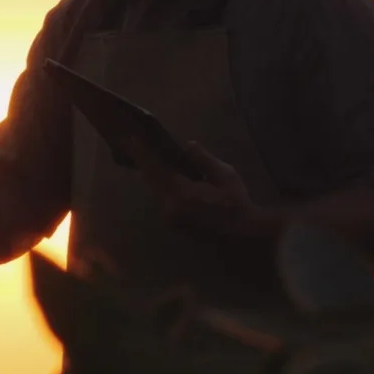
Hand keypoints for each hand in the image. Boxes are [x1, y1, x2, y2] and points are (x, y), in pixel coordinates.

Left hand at [126, 138, 262, 238]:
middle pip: (151, 180)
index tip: (131, 140)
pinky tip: (160, 176)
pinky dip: (159, 186)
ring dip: (150, 174)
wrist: (242, 233)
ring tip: (144, 157)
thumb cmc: (236, 202)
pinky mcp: (172, 223)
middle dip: (142, 162)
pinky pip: (161, 199)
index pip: (156, 170)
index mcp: (182, 193)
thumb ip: (203, 159)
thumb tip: (188, 144)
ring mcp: (169, 217)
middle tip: (132, 145)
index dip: (142, 154)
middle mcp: (170, 206)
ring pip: (155, 190)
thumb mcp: (225, 175)